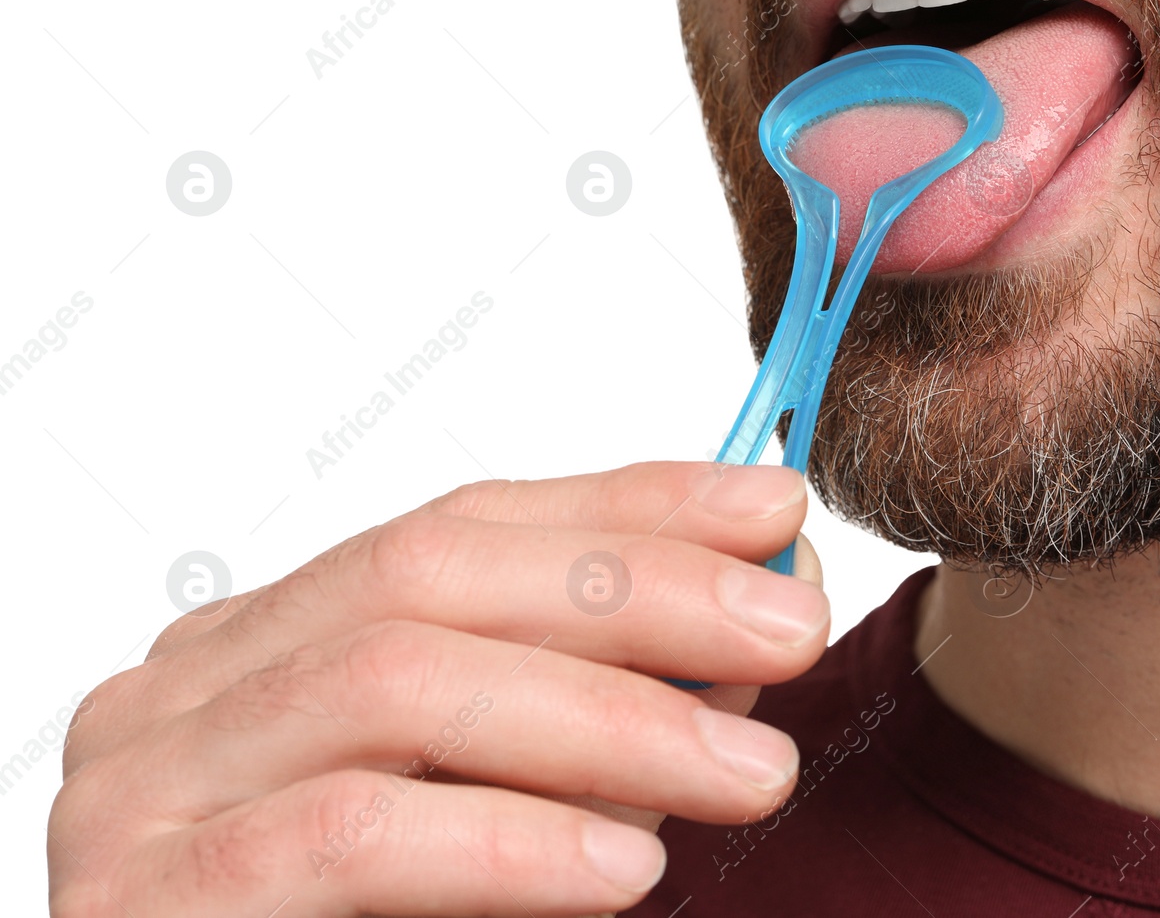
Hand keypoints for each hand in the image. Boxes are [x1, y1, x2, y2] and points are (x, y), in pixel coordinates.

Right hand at [48, 462, 827, 916]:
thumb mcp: (497, 796)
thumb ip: (585, 704)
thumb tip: (748, 613)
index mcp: (268, 644)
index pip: (460, 526)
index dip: (626, 505)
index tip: (771, 508)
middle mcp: (191, 688)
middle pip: (429, 573)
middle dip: (637, 588)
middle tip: (792, 623)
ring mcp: (145, 785)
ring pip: (399, 682)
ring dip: (607, 718)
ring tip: (751, 773)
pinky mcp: (143, 899)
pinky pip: (349, 834)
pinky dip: (508, 843)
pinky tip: (623, 866)